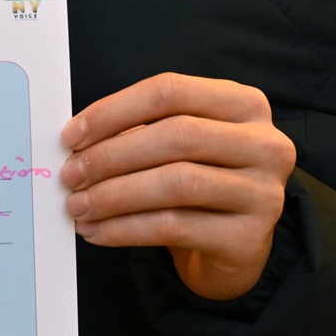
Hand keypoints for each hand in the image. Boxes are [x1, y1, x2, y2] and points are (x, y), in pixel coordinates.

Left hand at [58, 73, 293, 301]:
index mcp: (244, 104)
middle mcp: (265, 143)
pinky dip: (125, 229)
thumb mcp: (181, 146)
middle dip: (111, 156)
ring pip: (176, 183)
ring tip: (77, 206)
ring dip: (114, 195)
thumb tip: (77, 143)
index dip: (114, 110)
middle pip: (176, 136)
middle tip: (70, 174)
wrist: (237, 244)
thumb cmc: (200, 182)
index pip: (171, 91)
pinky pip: (175, 227)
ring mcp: (263, 192)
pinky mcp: (249, 236)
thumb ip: (140, 132)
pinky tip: (97, 231)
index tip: (72, 135)